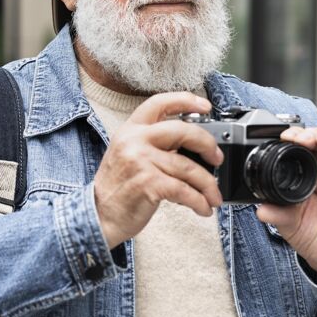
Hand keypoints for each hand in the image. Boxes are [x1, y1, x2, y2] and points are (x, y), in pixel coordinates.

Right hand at [93, 92, 222, 248]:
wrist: (99, 216)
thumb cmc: (118, 188)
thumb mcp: (130, 155)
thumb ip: (155, 145)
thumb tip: (193, 147)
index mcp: (131, 130)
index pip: (160, 103)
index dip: (186, 100)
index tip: (206, 106)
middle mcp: (135, 140)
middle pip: (183, 131)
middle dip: (208, 145)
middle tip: (217, 159)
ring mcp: (141, 161)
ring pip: (188, 167)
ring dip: (208, 185)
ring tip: (213, 197)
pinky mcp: (148, 183)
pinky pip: (184, 190)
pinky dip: (199, 201)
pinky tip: (203, 208)